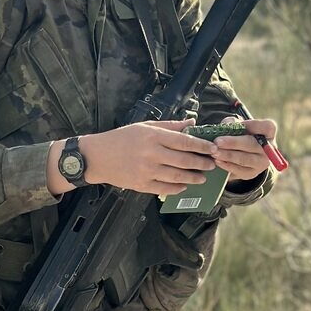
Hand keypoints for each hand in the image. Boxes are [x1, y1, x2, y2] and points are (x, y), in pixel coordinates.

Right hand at [79, 120, 218, 194]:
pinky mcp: (141, 184)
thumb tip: (191, 122)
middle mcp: (151, 154)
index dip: (201, 145)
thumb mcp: (145, 126)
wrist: (97, 157)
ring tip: (202, 177)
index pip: (184, 141)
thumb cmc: (121, 138)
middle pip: (184, 160)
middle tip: (212, 164)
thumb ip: (170, 126)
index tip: (212, 148)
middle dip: (202, 163)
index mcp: (153, 136)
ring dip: (193, 178)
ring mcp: (146, 171)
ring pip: (177, 176)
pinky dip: (177, 188)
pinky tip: (184, 185)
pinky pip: (164, 188)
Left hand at [210, 116, 277, 180]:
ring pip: (245, 159)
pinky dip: (227, 165)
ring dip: (228, 155)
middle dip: (233, 143)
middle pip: (252, 145)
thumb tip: (227, 126)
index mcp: (268, 133)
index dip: (254, 125)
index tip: (240, 124)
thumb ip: (232, 123)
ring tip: (215, 152)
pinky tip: (217, 161)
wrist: (239, 153)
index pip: (268, 127)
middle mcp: (268, 149)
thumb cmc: (239, 134)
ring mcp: (261, 163)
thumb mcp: (236, 125)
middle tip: (217, 142)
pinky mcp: (251, 173)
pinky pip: (239, 170)